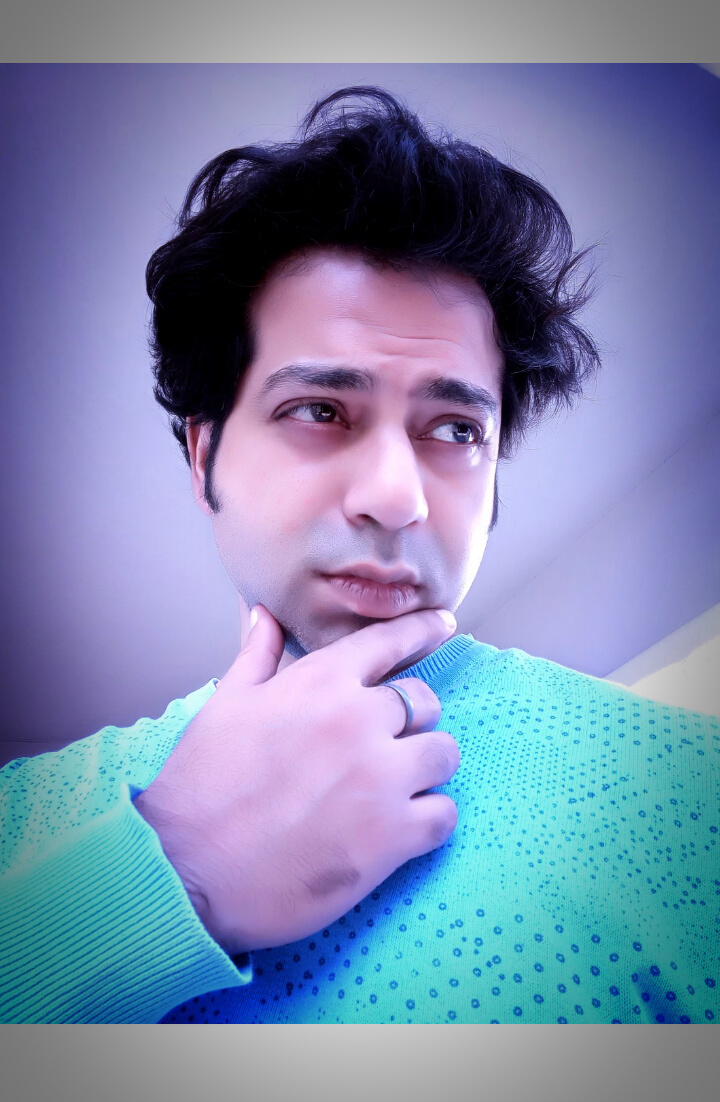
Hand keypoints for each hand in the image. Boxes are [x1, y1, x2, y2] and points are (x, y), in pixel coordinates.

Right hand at [135, 605, 459, 954]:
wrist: (188, 871)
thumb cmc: (201, 786)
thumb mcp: (225, 706)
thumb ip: (257, 657)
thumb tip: (265, 615)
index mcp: (320, 683)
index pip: (389, 642)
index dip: (422, 630)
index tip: (443, 626)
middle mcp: (358, 721)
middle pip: (426, 702)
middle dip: (411, 720)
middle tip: (384, 745)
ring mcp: (380, 778)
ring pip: (443, 754)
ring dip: (425, 769)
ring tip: (394, 788)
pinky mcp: (393, 836)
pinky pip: (445, 814)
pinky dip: (430, 820)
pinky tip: (401, 828)